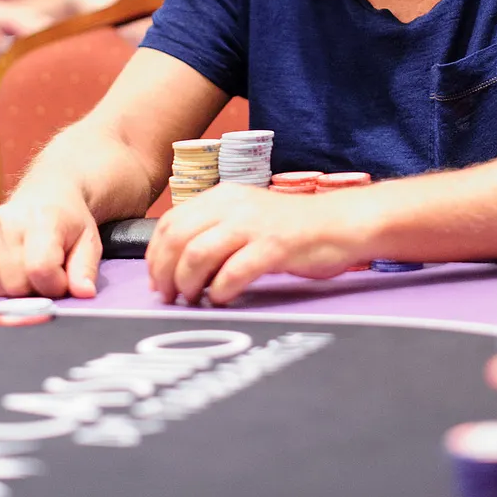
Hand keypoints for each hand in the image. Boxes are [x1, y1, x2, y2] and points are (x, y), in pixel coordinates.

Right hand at [0, 187, 101, 298]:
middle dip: (34, 289)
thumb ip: (85, 269)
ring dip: (16, 287)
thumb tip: (84, 293)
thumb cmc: (68, 219)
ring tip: (29, 266)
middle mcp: (9, 221)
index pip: (40, 270)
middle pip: (15, 284)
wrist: (47, 191)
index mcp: (43, 219)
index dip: (54, 285)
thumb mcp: (89, 241)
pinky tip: (11, 264)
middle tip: (46, 272)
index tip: (62, 278)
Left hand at [146, 183, 368, 305]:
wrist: (340, 223)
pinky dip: (221, 291)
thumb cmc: (292, 228)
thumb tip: (177, 267)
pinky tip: (222, 300)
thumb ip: (214, 233)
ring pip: (198, 254)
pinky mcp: (275, 245)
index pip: (170, 222)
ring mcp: (254, 224)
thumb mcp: (246, 219)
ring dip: (187, 284)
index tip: (156, 281)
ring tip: (193, 300)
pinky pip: (234, 272)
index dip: (155, 255)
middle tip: (168, 297)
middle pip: (177, 238)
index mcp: (222, 197)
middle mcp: (232, 205)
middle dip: (164, 273)